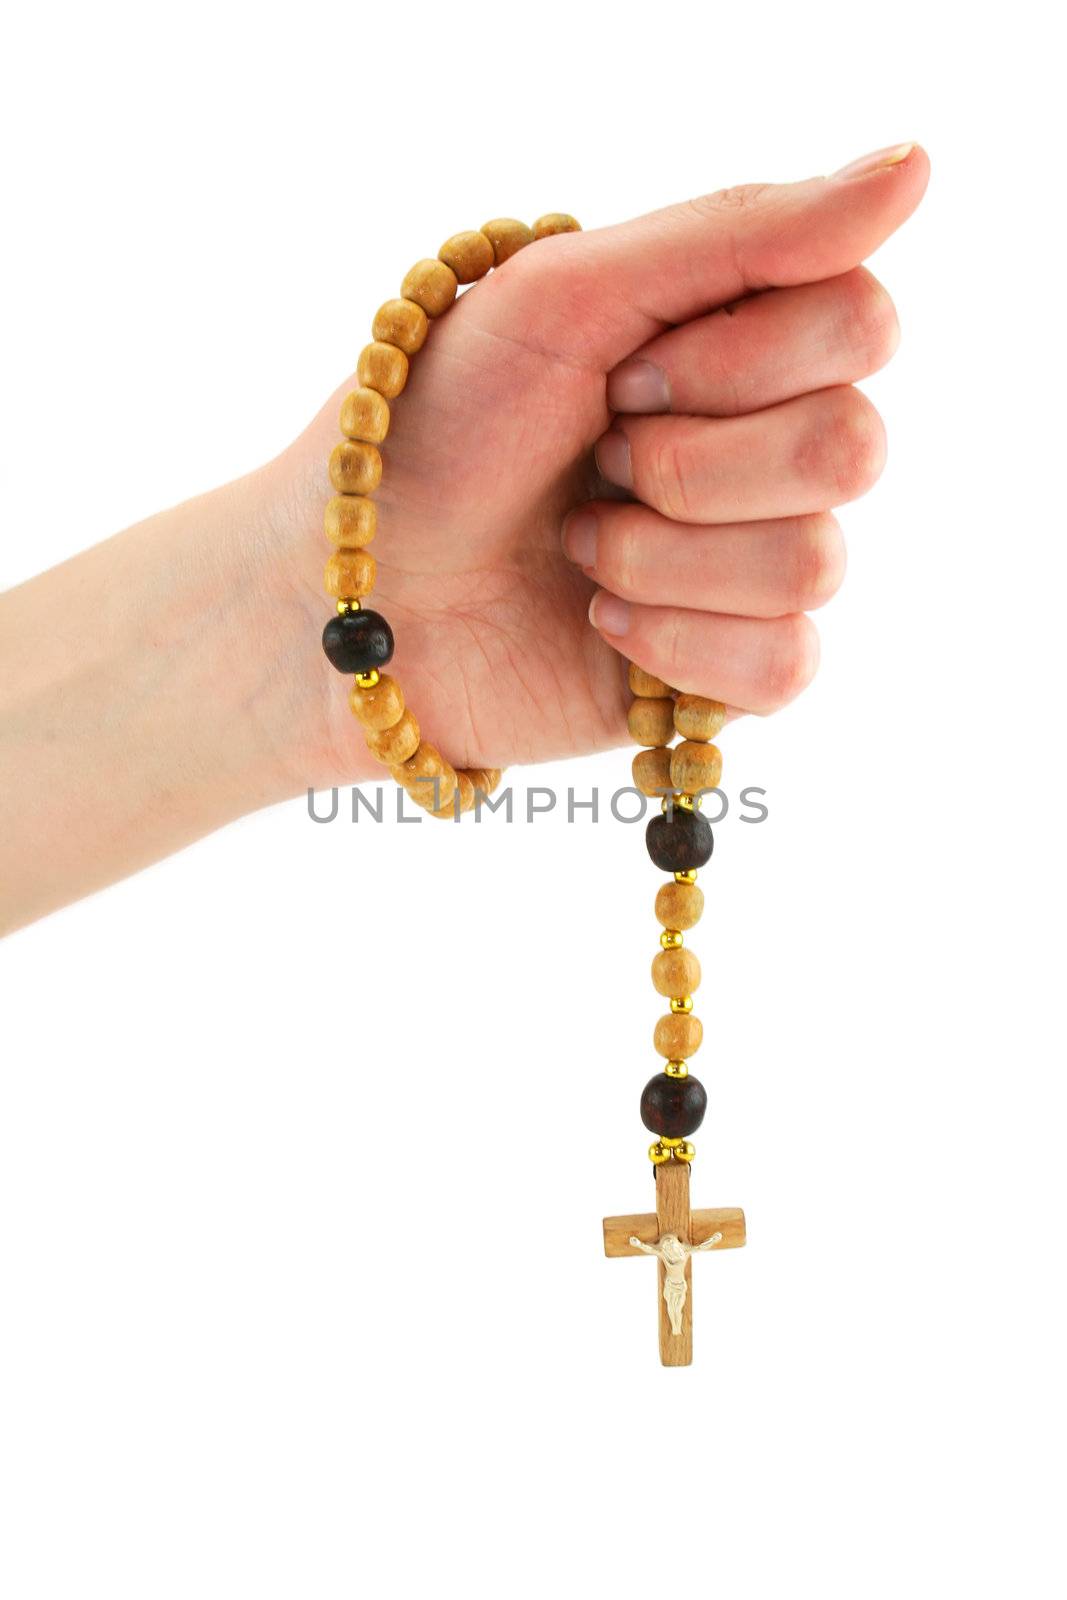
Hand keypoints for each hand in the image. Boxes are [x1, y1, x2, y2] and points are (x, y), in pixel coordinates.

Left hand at [261, 144, 927, 790]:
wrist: (350, 593)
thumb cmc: (435, 431)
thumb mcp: (567, 295)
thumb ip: (741, 232)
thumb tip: (919, 164)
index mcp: (736, 342)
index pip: (859, 323)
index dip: (744, 356)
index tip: (621, 369)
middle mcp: (762, 448)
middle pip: (851, 447)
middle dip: (692, 458)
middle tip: (595, 458)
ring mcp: (751, 565)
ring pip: (813, 561)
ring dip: (663, 552)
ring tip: (577, 548)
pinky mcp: (729, 673)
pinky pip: (785, 661)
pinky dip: (676, 639)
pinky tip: (602, 623)